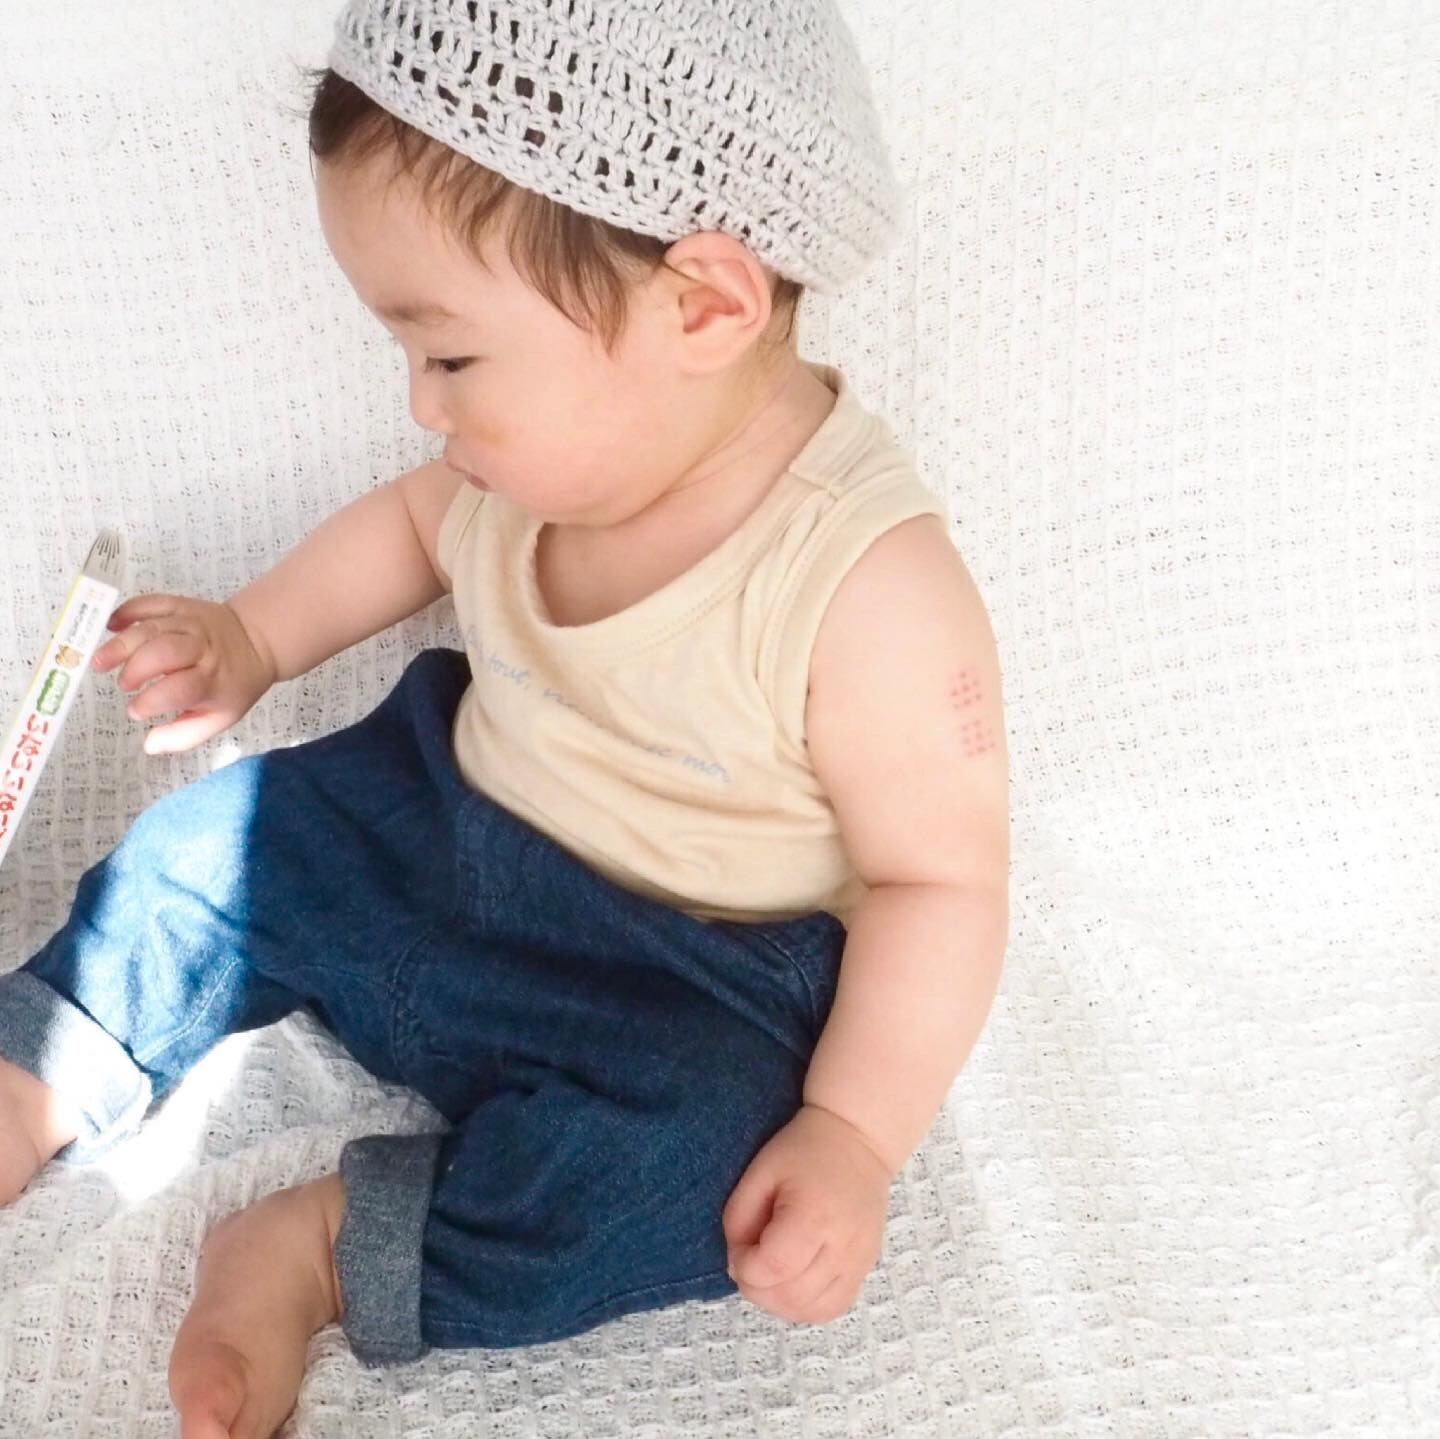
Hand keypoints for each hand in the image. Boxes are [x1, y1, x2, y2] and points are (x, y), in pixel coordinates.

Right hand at [92, 594, 276, 754]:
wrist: (255, 641)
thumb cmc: (232, 685)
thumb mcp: (219, 718)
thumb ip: (184, 735)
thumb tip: (149, 746)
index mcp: (212, 680)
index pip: (179, 689)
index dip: (152, 701)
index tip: (135, 711)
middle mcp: (201, 648)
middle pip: (163, 651)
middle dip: (135, 669)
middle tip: (121, 685)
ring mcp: (190, 622)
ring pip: (152, 627)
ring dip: (122, 643)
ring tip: (100, 661)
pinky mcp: (181, 605)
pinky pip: (152, 602)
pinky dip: (128, 610)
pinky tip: (110, 625)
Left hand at [721, 1103, 893, 1325]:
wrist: (856, 1139)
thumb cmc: (802, 1150)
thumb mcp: (759, 1173)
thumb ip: (738, 1221)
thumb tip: (737, 1266)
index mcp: (814, 1214)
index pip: (773, 1268)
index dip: (745, 1267)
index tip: (739, 1247)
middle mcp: (843, 1244)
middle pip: (791, 1297)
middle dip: (757, 1288)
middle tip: (749, 1261)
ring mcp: (860, 1261)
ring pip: (812, 1311)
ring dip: (779, 1303)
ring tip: (768, 1274)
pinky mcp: (866, 1268)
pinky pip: (832, 1308)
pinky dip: (805, 1305)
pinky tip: (792, 1283)